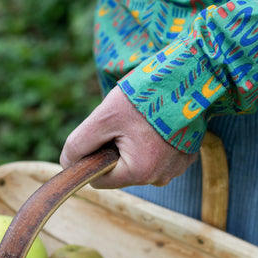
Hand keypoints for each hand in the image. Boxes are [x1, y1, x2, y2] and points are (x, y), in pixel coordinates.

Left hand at [60, 85, 197, 188]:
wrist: (190, 76)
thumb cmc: (145, 96)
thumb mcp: (103, 117)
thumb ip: (79, 144)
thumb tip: (67, 164)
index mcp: (140, 173)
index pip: (100, 180)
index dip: (94, 157)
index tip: (104, 133)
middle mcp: (160, 178)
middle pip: (120, 172)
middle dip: (116, 150)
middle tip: (125, 123)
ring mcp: (176, 169)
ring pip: (138, 165)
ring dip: (133, 147)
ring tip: (142, 122)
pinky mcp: (186, 158)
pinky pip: (158, 158)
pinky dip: (152, 144)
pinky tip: (156, 124)